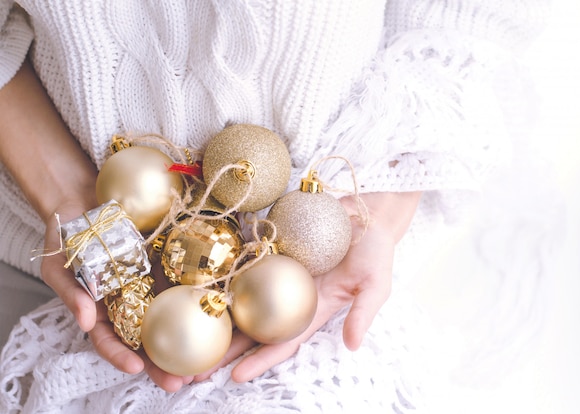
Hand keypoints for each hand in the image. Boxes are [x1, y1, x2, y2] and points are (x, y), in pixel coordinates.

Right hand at [40, 203, 194, 391]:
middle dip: (162, 364)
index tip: (135, 369)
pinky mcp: (168, 264)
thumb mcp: (58, 265)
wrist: (86, 200)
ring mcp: (151, 284)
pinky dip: (199, 299)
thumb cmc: (66, 236)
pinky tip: (216, 313)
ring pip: (170, 316)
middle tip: (180, 382)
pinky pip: (184, 282)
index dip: (120, 357)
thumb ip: (71, 293)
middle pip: (146, 338)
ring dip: (187, 339)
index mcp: (101, 309)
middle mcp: (129, 301)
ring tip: (206, 361)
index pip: (110, 340)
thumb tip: (84, 323)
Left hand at [196, 191, 420, 382]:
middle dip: (226, 349)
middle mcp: (290, 295)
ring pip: (243, 297)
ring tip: (189, 327)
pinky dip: (225, 272)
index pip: (283, 341)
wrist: (367, 213)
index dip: (261, 361)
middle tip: (194, 368)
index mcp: (312, 310)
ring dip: (218, 314)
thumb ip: (364, 313)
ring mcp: (279, 271)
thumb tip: (352, 345)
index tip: (236, 378)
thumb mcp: (376, 285)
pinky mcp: (272, 248)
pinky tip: (200, 281)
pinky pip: (245, 261)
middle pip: (253, 326)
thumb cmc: (376, 252)